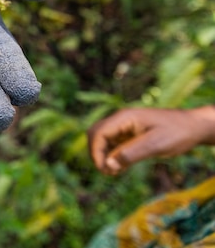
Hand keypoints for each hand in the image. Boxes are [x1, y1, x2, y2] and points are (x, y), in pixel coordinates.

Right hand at [87, 106, 214, 174]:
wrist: (194, 126)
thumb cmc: (177, 133)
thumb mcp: (155, 145)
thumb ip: (131, 154)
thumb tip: (108, 165)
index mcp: (124, 118)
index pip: (98, 133)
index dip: (95, 152)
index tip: (104, 169)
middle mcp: (121, 120)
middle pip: (95, 134)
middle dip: (96, 153)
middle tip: (107, 172)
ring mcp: (124, 126)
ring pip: (102, 139)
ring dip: (103, 155)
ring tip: (113, 172)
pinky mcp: (129, 133)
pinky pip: (113, 143)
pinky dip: (111, 155)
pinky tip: (119, 167)